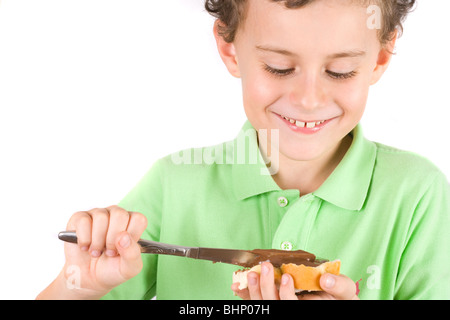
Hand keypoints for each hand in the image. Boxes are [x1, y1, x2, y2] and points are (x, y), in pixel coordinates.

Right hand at [53, 205, 146, 298]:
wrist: (88, 279)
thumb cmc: (113, 269)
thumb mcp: (129, 267)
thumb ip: (132, 253)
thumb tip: (123, 236)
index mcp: (132, 223)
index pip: (138, 219)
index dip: (131, 236)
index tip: (123, 249)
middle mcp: (116, 214)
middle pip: (119, 214)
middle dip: (113, 239)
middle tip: (109, 252)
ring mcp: (98, 214)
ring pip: (101, 217)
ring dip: (97, 241)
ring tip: (96, 252)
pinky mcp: (80, 218)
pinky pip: (83, 221)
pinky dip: (84, 238)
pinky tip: (85, 247)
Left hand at [231, 262, 358, 299]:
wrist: (337, 301)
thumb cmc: (341, 298)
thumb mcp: (345, 292)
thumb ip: (338, 286)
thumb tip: (325, 279)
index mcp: (306, 309)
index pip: (291, 305)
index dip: (285, 294)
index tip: (286, 277)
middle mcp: (292, 311)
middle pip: (274, 306)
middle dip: (267, 287)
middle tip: (265, 267)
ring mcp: (282, 308)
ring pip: (263, 306)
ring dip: (254, 291)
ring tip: (252, 274)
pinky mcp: (275, 304)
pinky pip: (258, 304)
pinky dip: (246, 295)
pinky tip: (237, 287)